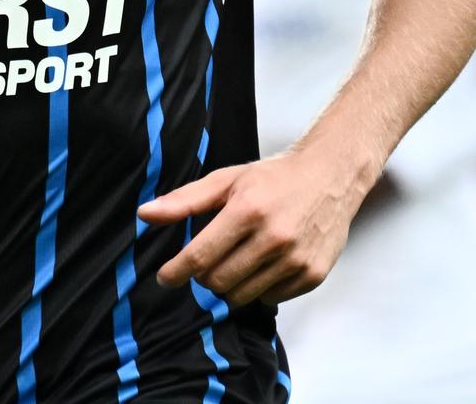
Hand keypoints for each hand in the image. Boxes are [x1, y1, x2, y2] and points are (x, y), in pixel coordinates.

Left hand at [135, 150, 369, 306]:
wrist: (330, 177)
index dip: (176, 271)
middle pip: (219, 281)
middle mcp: (274, 238)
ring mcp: (296, 259)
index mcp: (248, 210)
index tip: (164, 278)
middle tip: (209, 260)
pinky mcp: (313, 275)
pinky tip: (264, 264)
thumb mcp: (226, 180)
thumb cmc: (273, 178)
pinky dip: (260, 287)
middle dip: (205, 275)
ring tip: (237, 260)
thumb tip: (145, 214)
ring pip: (243, 296)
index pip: (200, 256)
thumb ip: (184, 200)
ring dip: (231, 284)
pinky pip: (271, 299)